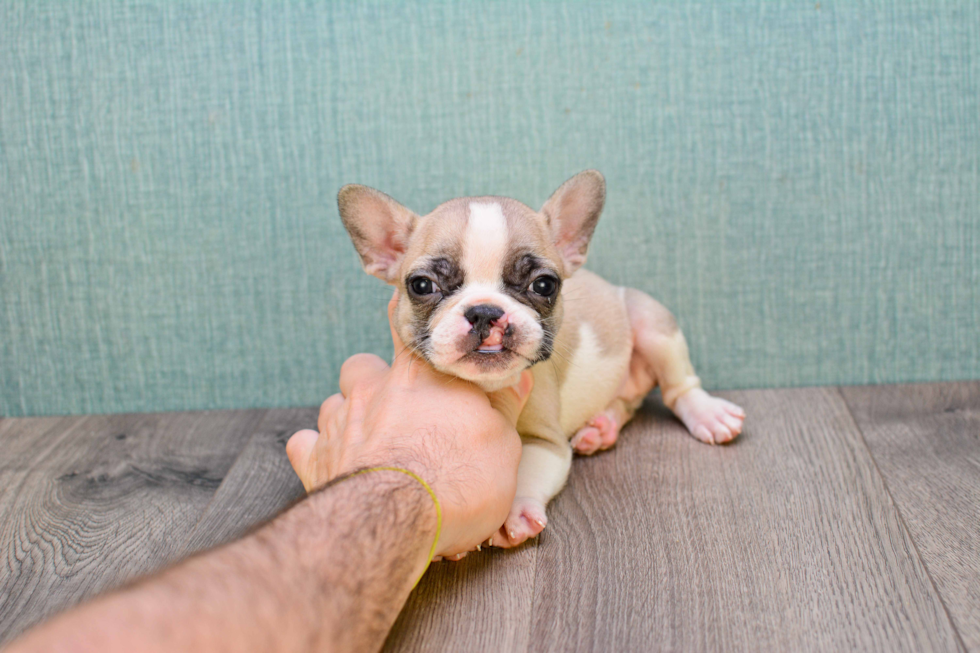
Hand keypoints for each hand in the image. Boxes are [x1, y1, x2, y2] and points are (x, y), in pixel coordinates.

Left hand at [287, 291, 532, 557]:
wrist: (398, 520)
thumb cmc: (461, 480)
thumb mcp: (504, 444)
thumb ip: (504, 407)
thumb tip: (518, 376)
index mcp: (422, 379)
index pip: (408, 332)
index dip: (402, 314)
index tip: (398, 301)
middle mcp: (375, 390)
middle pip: (362, 368)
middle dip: (371, 382)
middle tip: (392, 409)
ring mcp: (341, 422)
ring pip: (333, 404)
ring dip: (347, 418)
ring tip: (367, 444)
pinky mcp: (316, 458)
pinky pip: (305, 444)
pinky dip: (317, 452)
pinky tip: (332, 466)